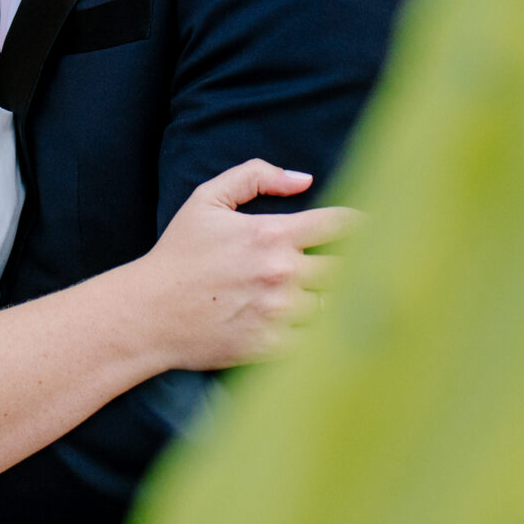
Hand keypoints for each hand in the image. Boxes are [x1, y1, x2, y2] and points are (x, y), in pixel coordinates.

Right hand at [130, 159, 353, 372]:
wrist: (149, 313)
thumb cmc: (179, 254)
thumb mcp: (207, 199)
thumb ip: (255, 176)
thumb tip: (303, 179)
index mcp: (272, 234)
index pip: (339, 225)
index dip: (364, 225)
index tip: (374, 228)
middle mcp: (281, 274)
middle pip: (348, 268)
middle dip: (356, 265)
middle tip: (364, 267)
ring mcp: (278, 313)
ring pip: (335, 306)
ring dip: (336, 301)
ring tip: (336, 298)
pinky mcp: (271, 346)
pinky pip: (317, 342)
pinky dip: (323, 336)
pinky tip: (320, 330)